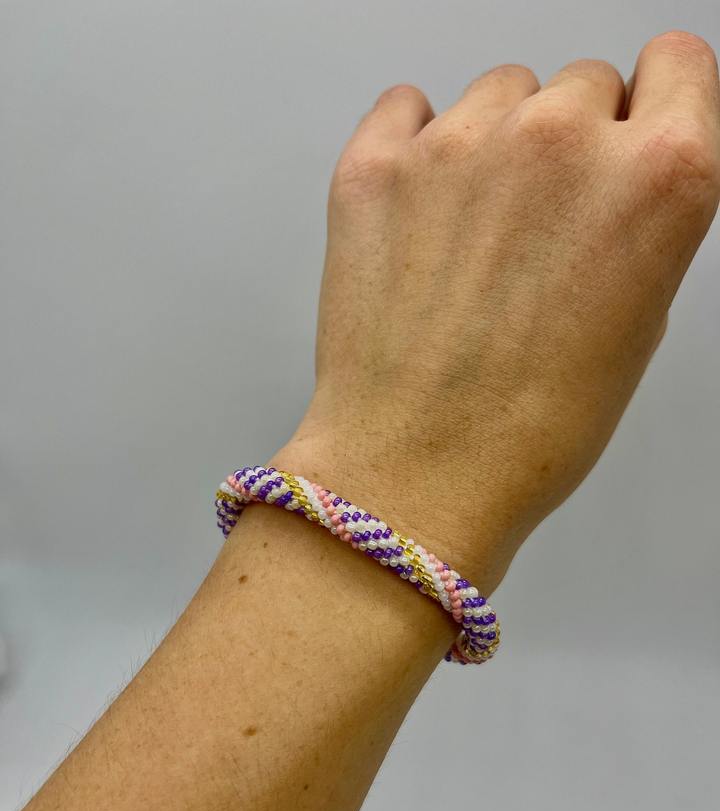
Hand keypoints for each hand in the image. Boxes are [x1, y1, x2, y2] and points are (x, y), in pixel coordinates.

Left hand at [277, 32, 719, 585]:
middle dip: (571, 144)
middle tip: (539, 226)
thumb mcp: (637, 324)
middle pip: (583, 86)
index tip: (632, 128)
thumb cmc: (530, 429)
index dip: (657, 102)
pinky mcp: (377, 164)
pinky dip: (417, 146)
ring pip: (499, 94)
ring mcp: (462, 145)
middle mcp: (563, 140)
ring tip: (473, 238)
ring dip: (495, 146)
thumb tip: (613, 182)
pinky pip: (409, 107)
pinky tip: (422, 214)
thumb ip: (638, 224)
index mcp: (657, 178)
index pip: (677, 64)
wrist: (417, 472)